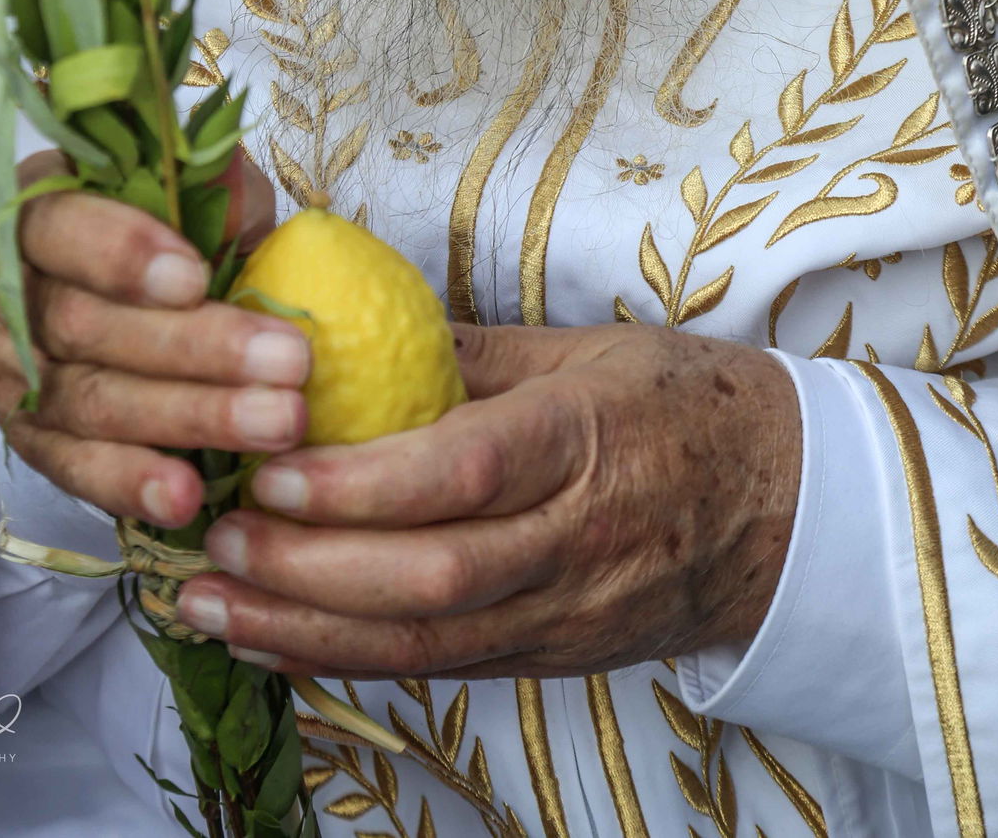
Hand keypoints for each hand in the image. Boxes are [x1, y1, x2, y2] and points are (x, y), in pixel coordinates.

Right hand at [0, 146, 309, 525]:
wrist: (133, 291)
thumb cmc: (176, 228)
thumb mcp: (198, 190)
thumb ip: (215, 191)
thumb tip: (245, 211)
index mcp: (36, 208)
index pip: (57, 226)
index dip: (121, 254)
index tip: (196, 278)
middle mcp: (3, 288)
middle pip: (83, 324)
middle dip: (191, 347)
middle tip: (287, 363)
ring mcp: (8, 369)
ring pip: (88, 400)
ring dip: (186, 417)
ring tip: (272, 424)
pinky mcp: (28, 436)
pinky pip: (73, 468)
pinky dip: (131, 483)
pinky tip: (187, 497)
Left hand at [175, 322, 799, 679]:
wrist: (788, 507)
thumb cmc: (679, 402)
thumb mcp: (583, 347)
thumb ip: (463, 355)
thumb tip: (338, 330)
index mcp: (587, 436)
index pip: (465, 472)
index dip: (361, 482)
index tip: (272, 469)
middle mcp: (578, 539)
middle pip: (433, 577)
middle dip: (310, 571)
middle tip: (215, 541)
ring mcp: (568, 613)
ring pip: (427, 642)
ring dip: (306, 633)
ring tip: (209, 605)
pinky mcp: (553, 658)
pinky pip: (440, 668)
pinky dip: (348, 661)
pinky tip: (272, 643)